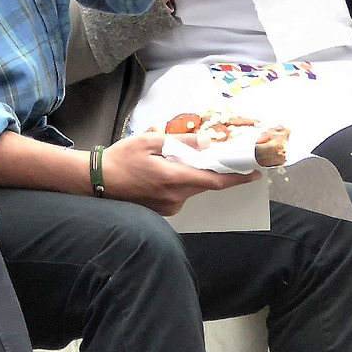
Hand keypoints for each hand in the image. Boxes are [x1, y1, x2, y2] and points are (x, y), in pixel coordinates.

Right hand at [100, 131, 256, 215]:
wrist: (96, 181)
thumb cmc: (120, 158)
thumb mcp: (150, 141)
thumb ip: (181, 142)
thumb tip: (208, 142)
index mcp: (173, 178)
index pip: (214, 181)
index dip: (237, 178)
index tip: (255, 173)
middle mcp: (175, 197)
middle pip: (205, 184)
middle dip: (213, 170)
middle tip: (216, 155)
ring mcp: (169, 207)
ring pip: (192, 189)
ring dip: (193, 175)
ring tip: (172, 160)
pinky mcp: (163, 211)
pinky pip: (180, 195)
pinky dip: (180, 182)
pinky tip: (162, 172)